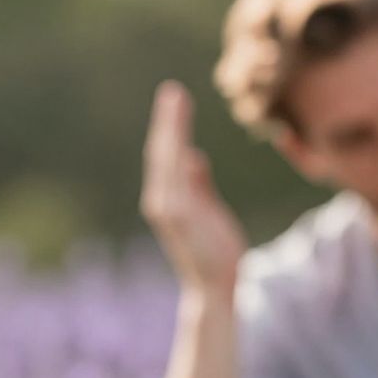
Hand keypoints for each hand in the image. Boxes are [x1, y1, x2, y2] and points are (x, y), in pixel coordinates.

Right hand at [140, 81, 246, 302]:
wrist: (215, 286)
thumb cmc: (215, 251)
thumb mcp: (209, 212)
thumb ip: (200, 185)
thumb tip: (195, 157)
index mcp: (169, 198)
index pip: (168, 155)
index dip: (171, 128)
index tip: (177, 100)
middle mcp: (162, 200)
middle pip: (163, 151)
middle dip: (168, 121)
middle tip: (174, 91)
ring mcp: (168, 208)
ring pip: (168, 159)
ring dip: (171, 130)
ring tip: (176, 101)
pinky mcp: (179, 216)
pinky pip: (178, 178)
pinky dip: (177, 156)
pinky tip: (184, 137)